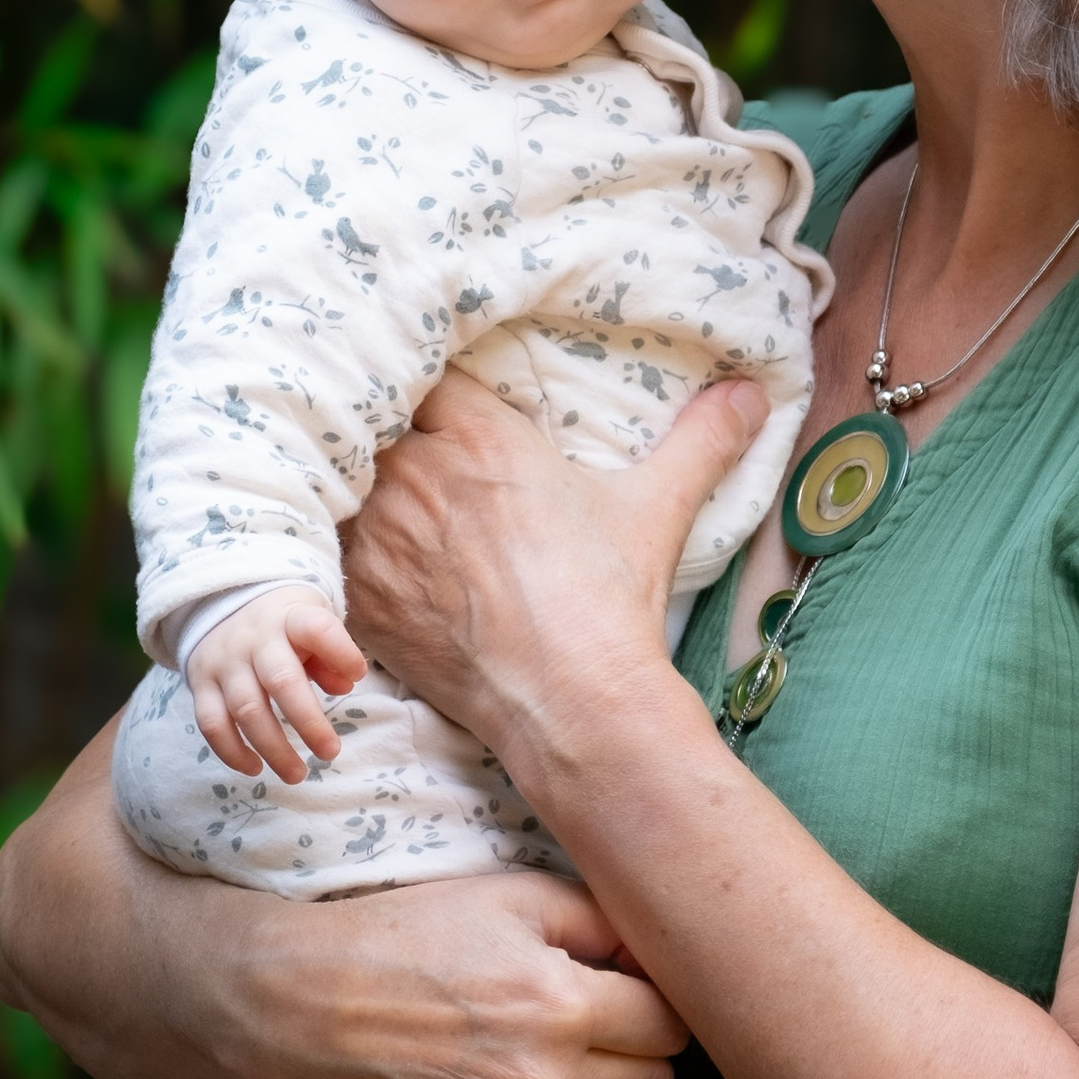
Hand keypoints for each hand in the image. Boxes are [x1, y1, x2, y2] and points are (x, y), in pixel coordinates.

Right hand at [187, 587, 365, 782]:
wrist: (220, 606)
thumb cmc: (282, 626)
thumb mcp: (310, 624)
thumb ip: (330, 654)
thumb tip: (345, 686)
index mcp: (289, 619)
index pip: (316, 629)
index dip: (340, 652)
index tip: (359, 674)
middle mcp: (254, 640)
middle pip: (281, 682)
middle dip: (308, 722)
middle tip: (330, 752)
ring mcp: (223, 662)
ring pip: (246, 710)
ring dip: (274, 749)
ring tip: (297, 774)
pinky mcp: (200, 684)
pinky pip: (211, 724)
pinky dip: (232, 752)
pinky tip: (255, 769)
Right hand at [267, 871, 685, 1078]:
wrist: (302, 1011)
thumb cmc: (407, 942)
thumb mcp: (508, 898)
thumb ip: (599, 919)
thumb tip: (662, 952)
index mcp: (560, 1002)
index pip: (669, 1025)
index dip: (652, 1011)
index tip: (626, 1007)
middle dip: (636, 1061)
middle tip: (597, 1046)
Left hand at [341, 365, 767, 782]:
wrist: (568, 699)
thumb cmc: (607, 598)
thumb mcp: (657, 508)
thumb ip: (699, 439)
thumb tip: (751, 392)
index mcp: (478, 437)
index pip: (422, 379)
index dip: (427, 393)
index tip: (436, 409)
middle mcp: (415, 475)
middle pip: (373, 428)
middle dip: (389, 439)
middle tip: (407, 459)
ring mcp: (379, 536)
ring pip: (342, 487)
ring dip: (359, 493)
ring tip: (383, 509)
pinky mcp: (359, 595)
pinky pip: (327, 553)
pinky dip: (341, 554)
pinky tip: (365, 562)